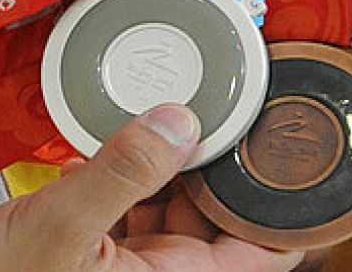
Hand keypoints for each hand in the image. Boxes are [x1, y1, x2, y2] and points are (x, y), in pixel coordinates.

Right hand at [0, 105, 303, 271]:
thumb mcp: (59, 229)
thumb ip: (122, 172)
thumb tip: (179, 121)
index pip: (264, 247)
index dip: (284, 199)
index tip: (292, 142)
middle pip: (222, 217)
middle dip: (224, 161)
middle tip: (231, 97)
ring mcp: (132, 269)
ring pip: (179, 207)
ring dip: (177, 161)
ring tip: (176, 105)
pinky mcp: (98, 255)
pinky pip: (132, 208)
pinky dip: (132, 172)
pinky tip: (117, 137)